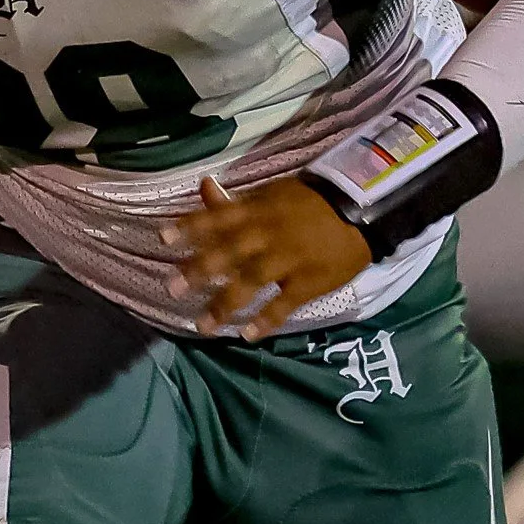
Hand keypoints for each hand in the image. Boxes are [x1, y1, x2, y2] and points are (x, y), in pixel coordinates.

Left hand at [161, 175, 372, 340]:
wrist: (359, 213)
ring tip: (203, 326)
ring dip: (225, 304)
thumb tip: (202, 188)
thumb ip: (234, 202)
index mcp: (259, 212)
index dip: (192, 227)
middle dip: (200, 270)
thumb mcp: (271, 196)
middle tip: (172, 288)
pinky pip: (285, 303)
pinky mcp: (309, 282)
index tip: (164, 239)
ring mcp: (289, 260)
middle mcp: (269, 235)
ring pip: (252, 281)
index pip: (220, 217)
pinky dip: (267, 319)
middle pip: (230, 252)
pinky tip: (247, 335)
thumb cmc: (309, 205)